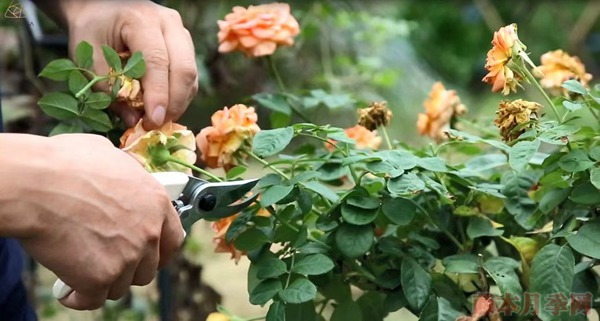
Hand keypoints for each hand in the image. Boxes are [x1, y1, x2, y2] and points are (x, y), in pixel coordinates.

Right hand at [13, 134, 182, 309]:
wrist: (37, 184)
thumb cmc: (65, 164)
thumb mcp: (109, 155)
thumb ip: (125, 173)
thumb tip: (120, 174)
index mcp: (156, 202)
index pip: (173, 239)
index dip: (160, 251)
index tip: (149, 255)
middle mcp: (148, 232)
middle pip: (148, 268)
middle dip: (129, 268)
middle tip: (108, 261)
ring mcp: (127, 257)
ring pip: (121, 285)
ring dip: (104, 281)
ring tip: (82, 268)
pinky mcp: (100, 278)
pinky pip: (93, 299)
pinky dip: (79, 297)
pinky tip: (68, 288)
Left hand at [63, 0, 197, 128]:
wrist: (101, 7)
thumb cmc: (92, 29)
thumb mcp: (88, 56)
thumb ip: (108, 87)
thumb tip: (133, 121)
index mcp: (141, 20)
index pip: (158, 61)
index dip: (158, 95)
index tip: (153, 121)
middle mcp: (168, 23)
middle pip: (184, 68)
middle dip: (174, 103)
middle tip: (156, 125)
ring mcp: (181, 33)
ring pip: (191, 75)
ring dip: (178, 103)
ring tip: (157, 119)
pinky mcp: (185, 45)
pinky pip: (190, 76)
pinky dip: (179, 96)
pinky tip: (163, 107)